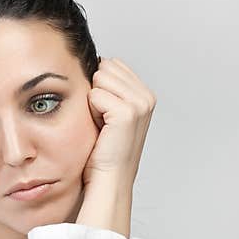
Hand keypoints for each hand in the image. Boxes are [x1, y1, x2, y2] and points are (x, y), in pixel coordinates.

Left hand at [84, 57, 156, 186]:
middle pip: (105, 68)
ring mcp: (140, 104)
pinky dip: (91, 111)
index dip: (100, 88)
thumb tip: (95, 61)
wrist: (108, 178)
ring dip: (93, 102)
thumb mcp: (109, 111)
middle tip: (103, 120)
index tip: (105, 114)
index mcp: (145, 94)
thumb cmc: (103, 150)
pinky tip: (101, 128)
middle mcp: (147, 97)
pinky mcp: (127, 112)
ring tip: (102, 124)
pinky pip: (94, 94)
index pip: (111, 64)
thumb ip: (109, 86)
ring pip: (99, 79)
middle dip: (96, 92)